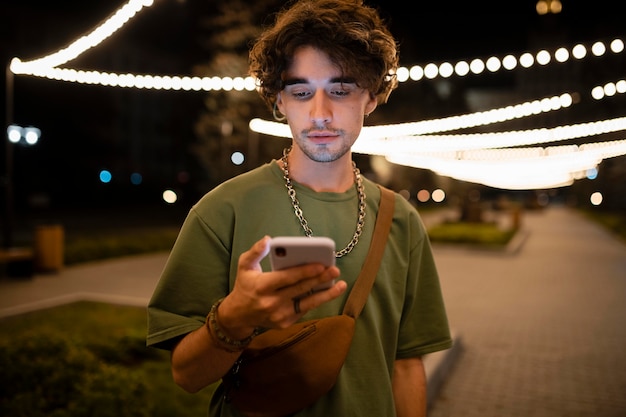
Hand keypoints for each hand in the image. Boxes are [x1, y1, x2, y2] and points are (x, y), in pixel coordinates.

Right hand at [217, 236, 346, 336]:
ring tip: (341, 285)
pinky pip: (304, 309)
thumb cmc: (245, 285)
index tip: (320, 264)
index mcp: (262, 286)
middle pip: (301, 289)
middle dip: (320, 279)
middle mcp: (271, 303)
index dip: (305, 272)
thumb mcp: (244, 266)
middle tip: (334, 269)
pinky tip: (328, 291)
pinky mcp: (285, 323)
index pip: (287, 278)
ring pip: (308, 303)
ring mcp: (280, 315)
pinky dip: (316, 300)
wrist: (239, 315)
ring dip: (326, 294)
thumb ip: (256, 252)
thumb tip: (268, 240)